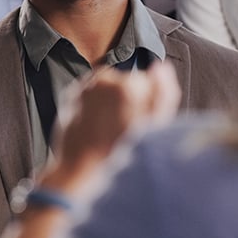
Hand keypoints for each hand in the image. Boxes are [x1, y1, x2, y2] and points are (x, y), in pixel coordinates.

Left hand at [49, 61, 180, 184]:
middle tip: (124, 127)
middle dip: (130, 99)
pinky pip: (92, 90)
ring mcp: (87, 86)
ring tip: (109, 127)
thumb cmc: (121, 154)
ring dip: (112, 99)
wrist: (81, 170)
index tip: (141, 122)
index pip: (150, 82)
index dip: (149, 103)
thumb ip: (164, 93)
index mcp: (128, 87)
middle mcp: (105, 81)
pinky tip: (96, 122)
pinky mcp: (72, 93)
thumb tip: (162, 67)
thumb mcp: (155, 128)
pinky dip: (96, 101)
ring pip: (111, 84)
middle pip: (130, 81)